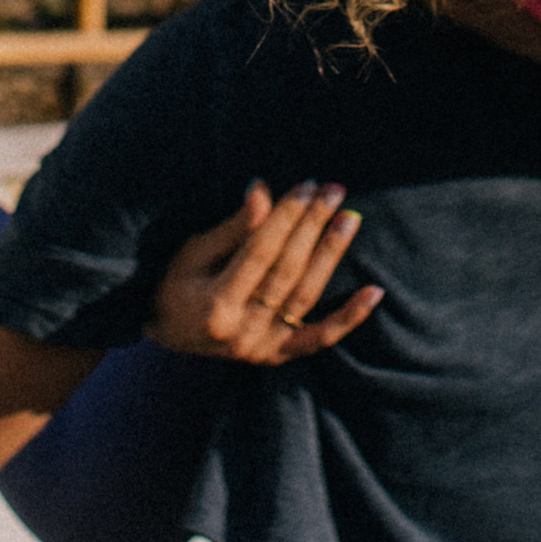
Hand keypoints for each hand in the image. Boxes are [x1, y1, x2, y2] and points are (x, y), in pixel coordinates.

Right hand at [150, 182, 383, 364]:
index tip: (306, 186)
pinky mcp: (277, 355)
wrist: (167, 334)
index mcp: (215, 306)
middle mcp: (242, 332)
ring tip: (349, 220)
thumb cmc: (173, 284)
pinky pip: (320, 338)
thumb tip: (263, 190)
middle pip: (288, 272)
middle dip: (312, 227)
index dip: (285, 217)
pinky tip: (374, 292)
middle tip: (334, 192)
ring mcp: (262, 348)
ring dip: (331, 256)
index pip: (260, 253)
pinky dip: (349, 318)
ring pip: (306, 297)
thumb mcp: (191, 253)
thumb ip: (231, 228)